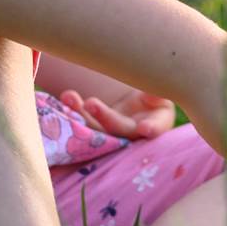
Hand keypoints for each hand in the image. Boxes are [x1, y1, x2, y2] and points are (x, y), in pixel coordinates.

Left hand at [59, 88, 175, 139]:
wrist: (137, 97)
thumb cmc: (154, 95)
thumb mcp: (160, 92)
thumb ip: (158, 94)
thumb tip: (154, 95)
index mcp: (155, 124)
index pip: (156, 128)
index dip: (151, 128)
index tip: (144, 128)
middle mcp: (132, 133)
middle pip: (119, 129)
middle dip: (105, 117)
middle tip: (91, 103)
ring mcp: (111, 133)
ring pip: (96, 129)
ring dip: (81, 114)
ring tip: (70, 97)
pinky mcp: (95, 128)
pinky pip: (82, 122)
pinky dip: (73, 110)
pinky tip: (66, 98)